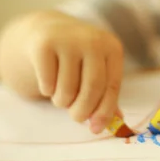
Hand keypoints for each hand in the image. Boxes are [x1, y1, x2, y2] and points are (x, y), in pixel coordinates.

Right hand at [25, 11, 123, 132]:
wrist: (46, 31)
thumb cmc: (77, 58)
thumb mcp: (96, 70)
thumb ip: (106, 95)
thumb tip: (115, 122)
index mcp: (112, 47)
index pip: (111, 86)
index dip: (105, 111)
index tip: (96, 129)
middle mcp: (93, 40)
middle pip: (92, 88)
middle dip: (82, 111)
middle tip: (76, 117)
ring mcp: (68, 39)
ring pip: (67, 89)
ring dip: (62, 102)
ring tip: (61, 93)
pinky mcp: (44, 44)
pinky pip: (47, 84)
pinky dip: (47, 91)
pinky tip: (48, 80)